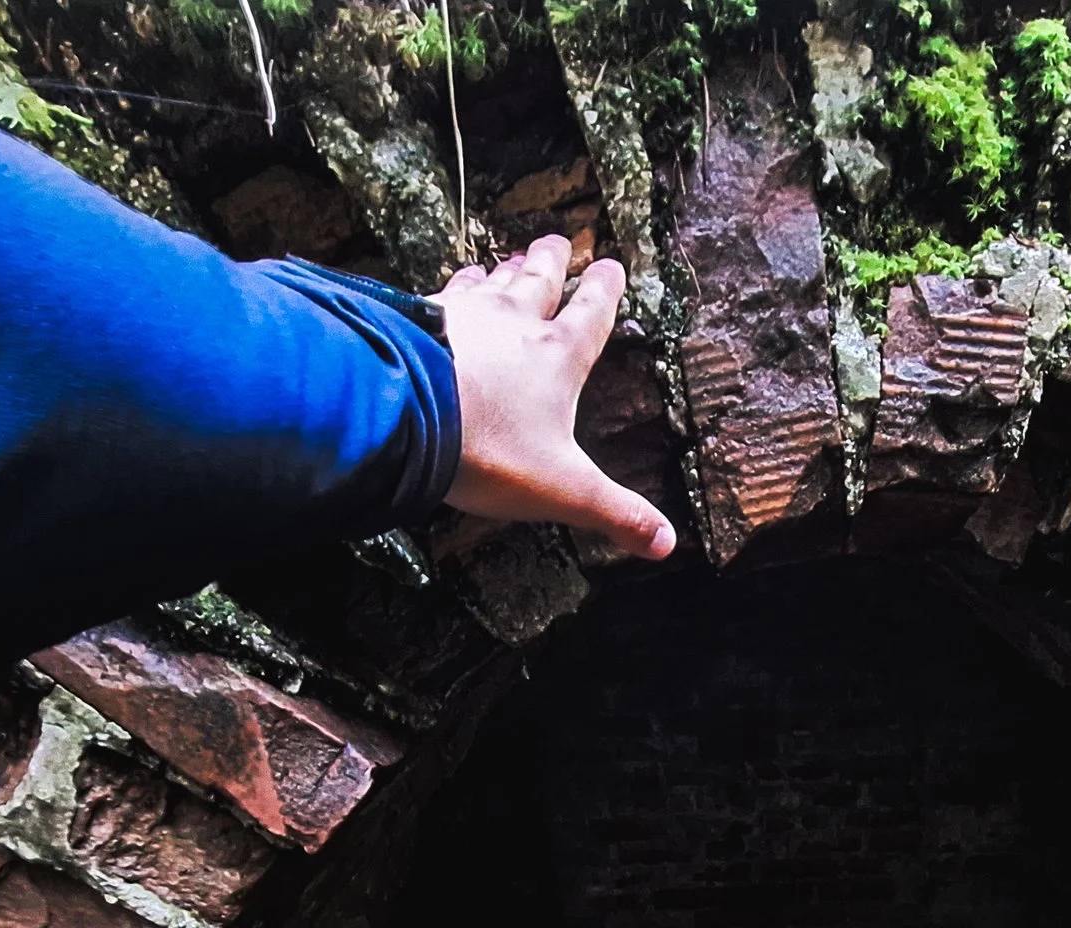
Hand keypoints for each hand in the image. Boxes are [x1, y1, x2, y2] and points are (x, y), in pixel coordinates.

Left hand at [433, 234, 676, 559]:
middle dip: (552, 259)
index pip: (591, 312)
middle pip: (539, 279)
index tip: (611, 265)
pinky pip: (441, 291)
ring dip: (503, 268)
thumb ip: (614, 512)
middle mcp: (515, 322)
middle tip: (557, 241)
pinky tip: (446, 286)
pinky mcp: (419, 317)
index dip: (604, 288)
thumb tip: (664, 542)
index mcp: (559, 356)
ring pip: (492, 280)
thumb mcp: (562, 489)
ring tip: (506, 259)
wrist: (405, 413)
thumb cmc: (489, 449)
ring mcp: (464, 314)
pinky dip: (451, 285)